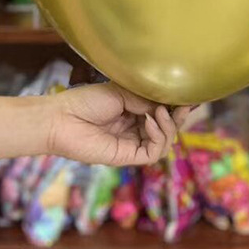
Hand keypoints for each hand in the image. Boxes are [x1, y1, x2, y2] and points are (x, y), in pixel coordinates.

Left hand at [46, 83, 190, 165]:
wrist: (62, 118)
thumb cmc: (85, 100)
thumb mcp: (120, 92)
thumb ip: (144, 99)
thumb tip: (165, 103)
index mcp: (133, 112)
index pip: (162, 112)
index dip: (175, 106)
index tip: (187, 96)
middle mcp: (135, 129)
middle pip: (167, 129)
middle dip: (178, 118)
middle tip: (185, 106)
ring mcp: (131, 144)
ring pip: (164, 143)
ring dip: (168, 127)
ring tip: (161, 113)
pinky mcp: (127, 157)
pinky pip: (152, 152)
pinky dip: (158, 137)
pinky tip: (150, 122)